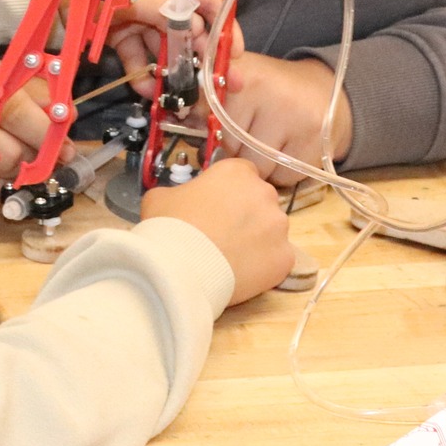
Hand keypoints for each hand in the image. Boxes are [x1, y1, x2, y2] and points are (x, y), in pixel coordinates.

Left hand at [112, 0, 237, 96]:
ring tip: (188, 99)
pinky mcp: (120, 34)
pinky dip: (145, 76)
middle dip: (203, 58)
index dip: (221, 24)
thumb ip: (160, 8)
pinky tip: (152, 95)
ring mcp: (136, 15)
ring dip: (175, 73)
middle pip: (189, 26)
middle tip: (222, 85)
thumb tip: (196, 24)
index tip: (233, 53)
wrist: (40, 2)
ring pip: (165, 47)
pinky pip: (140, 57)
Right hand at [141, 158, 294, 304]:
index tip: (216, 208)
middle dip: (246, 215)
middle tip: (222, 234)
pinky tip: (242, 274)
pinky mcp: (285, 257)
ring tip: (231, 257)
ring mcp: (278, 226)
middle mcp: (265, 192)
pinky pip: (277, 259)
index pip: (242, 175)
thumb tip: (182, 202)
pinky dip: (263, 266)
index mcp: (237, 172)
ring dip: (257, 239)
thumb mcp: (160, 198)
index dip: (229, 193)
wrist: (180, 269)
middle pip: (260, 201)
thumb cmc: (168, 226)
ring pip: (271, 230)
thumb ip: (180, 193)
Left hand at [217, 52, 350, 184]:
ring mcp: (297, 118)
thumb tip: (182, 120)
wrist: (326, 90)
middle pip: (234, 151)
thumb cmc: (272, 91)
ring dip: (261, 166)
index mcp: (245, 76)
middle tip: (254, 136)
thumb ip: (209, 99)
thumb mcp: (240, 82)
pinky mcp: (316, 142)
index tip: (228, 128)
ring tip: (272, 144)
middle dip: (240, 152)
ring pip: (259, 169)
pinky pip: (285, 178)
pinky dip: (284, 174)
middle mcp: (272, 93)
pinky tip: (290, 152)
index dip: (219, 134)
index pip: (213, 126)